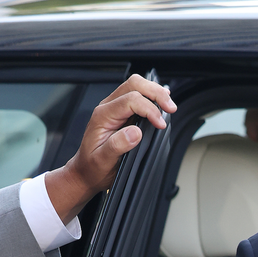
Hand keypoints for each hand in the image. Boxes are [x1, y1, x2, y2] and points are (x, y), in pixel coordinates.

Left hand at [45, 74, 177, 222]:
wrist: (87, 171)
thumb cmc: (93, 167)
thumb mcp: (102, 160)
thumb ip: (117, 145)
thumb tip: (135, 133)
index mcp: (103, 116)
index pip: (130, 101)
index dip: (149, 110)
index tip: (160, 125)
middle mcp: (108, 108)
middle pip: (134, 85)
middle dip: (155, 93)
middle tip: (170, 108)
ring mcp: (116, 109)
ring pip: (137, 87)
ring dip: (155, 93)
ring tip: (169, 106)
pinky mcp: (123, 113)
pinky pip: (138, 97)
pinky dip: (153, 99)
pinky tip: (161, 106)